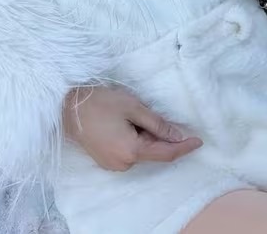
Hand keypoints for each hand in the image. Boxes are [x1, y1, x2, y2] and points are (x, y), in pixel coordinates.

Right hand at [62, 84, 202, 171]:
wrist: (67, 107)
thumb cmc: (101, 103)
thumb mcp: (133, 107)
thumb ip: (157, 123)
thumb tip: (178, 135)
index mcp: (132, 151)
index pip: (166, 153)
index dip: (184, 147)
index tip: (199, 141)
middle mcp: (124, 164)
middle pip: (152, 152)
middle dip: (160, 136)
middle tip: (152, 113)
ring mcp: (113, 165)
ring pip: (140, 152)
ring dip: (145, 137)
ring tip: (132, 115)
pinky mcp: (106, 161)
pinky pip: (128, 153)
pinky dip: (134, 141)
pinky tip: (125, 124)